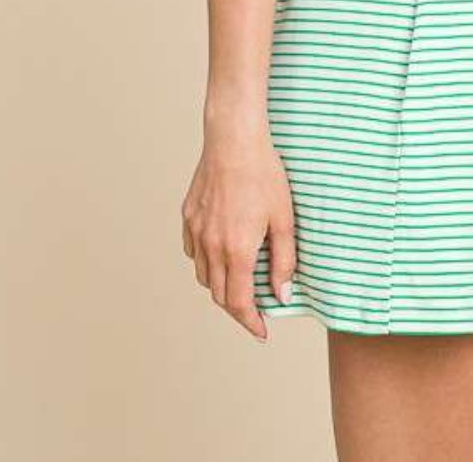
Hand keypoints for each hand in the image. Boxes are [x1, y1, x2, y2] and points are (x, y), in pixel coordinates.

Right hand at [181, 129, 295, 342]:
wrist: (234, 140)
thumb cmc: (263, 175)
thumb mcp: (284, 219)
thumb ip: (283, 261)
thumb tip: (281, 294)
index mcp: (237, 251)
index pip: (239, 303)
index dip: (251, 323)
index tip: (261, 332)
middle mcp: (211, 247)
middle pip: (219, 295)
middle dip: (237, 308)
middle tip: (255, 309)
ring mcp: (196, 232)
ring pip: (203, 275)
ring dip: (220, 286)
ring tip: (238, 281)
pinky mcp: (188, 216)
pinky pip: (192, 251)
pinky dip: (205, 262)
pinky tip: (219, 253)